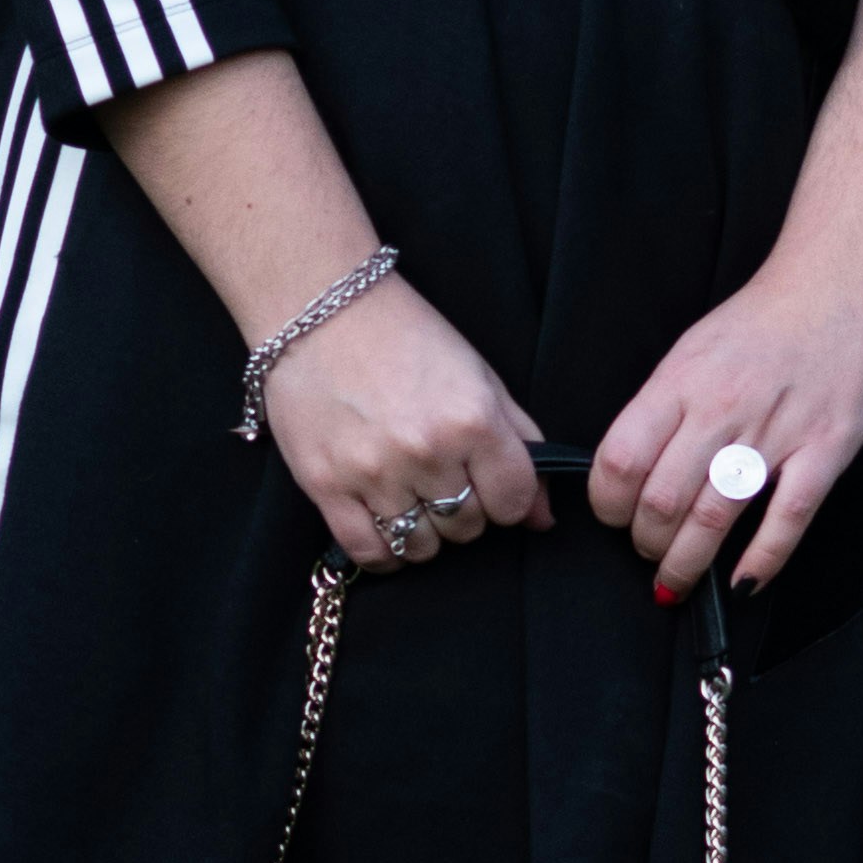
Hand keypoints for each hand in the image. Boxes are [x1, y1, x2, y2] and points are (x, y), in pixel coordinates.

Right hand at [264, 274, 549, 575]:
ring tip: (411, 498)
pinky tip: (384, 527)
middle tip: (442, 479)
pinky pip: (369, 552)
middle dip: (464, 510)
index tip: (489, 482)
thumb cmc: (405, 336)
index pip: (514, 501)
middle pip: (468, 527)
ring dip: (424, 533)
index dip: (507, 498)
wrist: (319, 309)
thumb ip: (520, 443)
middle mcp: (427, 451)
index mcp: (472, 419)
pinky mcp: (326, 486)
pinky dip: (384, 553)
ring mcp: (374, 472)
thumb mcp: (478, 376)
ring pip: (421, 546)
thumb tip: (543, 517)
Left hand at [588, 263, 862, 600]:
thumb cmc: (765, 317)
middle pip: (661, 501)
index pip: (620, 460)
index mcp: (679, 381)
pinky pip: (787, 519)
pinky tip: (743, 582)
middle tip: (649, 554)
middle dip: (645, 544)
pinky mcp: (826, 447)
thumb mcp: (694, 349)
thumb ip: (664, 406)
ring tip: (677, 581)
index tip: (613, 518)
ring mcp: (776, 430)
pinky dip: (761, 560)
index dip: (607, 505)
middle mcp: (721, 408)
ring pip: (714, 519)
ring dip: (688, 564)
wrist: (841, 279)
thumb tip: (633, 467)